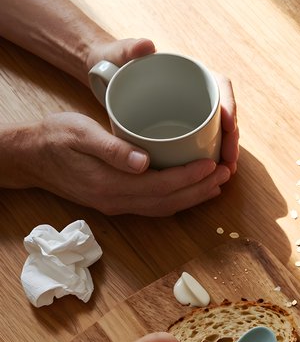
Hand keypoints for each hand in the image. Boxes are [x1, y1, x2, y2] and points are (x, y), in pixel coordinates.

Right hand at [12, 111, 231, 215]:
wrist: (30, 158)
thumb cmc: (54, 138)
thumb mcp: (79, 133)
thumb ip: (111, 149)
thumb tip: (143, 162)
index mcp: (111, 185)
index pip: (161, 186)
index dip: (190, 177)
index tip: (212, 164)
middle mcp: (118, 201)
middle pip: (170, 202)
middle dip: (200, 190)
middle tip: (226, 174)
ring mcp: (118, 205)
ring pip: (165, 208)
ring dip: (193, 198)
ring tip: (217, 183)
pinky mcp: (118, 201)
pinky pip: (155, 206)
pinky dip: (178, 199)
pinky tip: (191, 189)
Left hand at [86, 36, 239, 178]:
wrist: (102, 74)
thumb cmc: (112, 60)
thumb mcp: (119, 52)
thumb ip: (130, 48)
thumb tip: (148, 45)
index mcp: (188, 72)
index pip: (220, 85)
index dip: (229, 105)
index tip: (228, 125)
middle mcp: (194, 93)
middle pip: (224, 114)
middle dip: (231, 137)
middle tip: (230, 158)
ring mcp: (189, 112)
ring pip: (217, 132)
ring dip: (225, 152)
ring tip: (227, 171)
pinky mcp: (180, 128)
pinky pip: (202, 144)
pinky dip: (208, 161)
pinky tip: (210, 177)